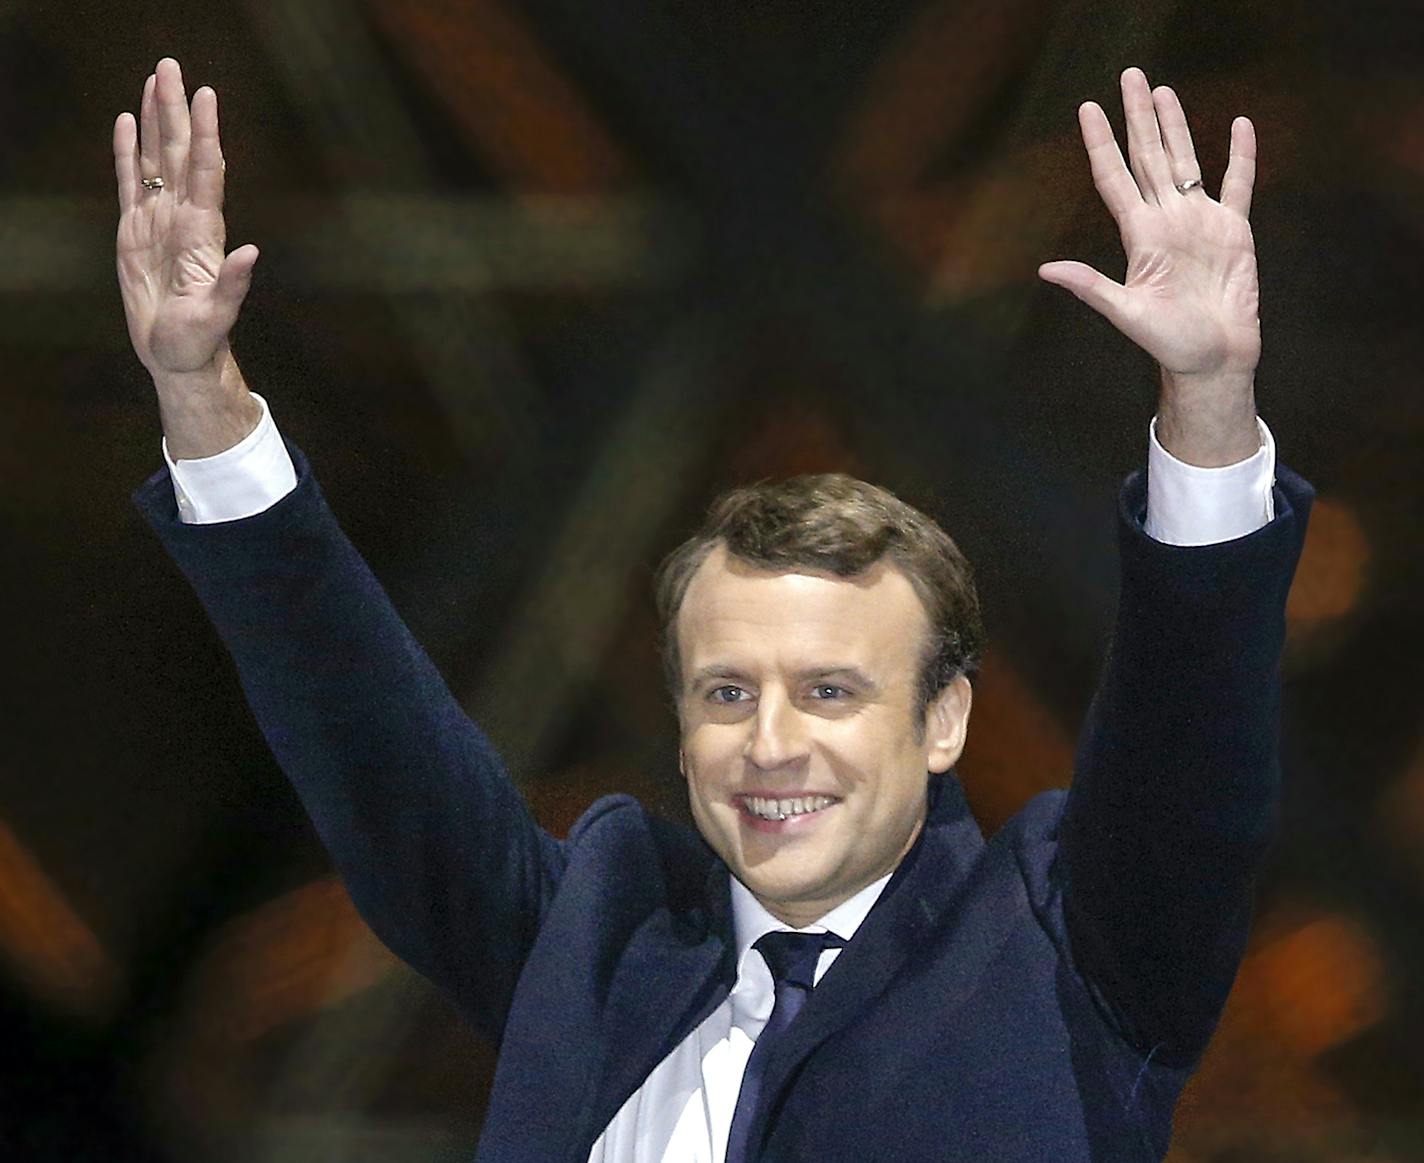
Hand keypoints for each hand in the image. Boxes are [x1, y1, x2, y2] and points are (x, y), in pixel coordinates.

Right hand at [114, 58, 257, 377]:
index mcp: (203, 232)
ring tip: (153, 80)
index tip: (206, 96)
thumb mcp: (218, 315)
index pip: (205, 170)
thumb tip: (252, 253)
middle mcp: (183, 216)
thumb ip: (234, 284)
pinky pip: (129, 182)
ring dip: (154, 119)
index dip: (205, 133)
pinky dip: (126, 150)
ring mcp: (158, 220)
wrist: (179, 355)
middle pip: (178, 152)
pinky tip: (125, 120)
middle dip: (175, 109)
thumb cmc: (200, 340)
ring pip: (155, 158)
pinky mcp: (134, 230)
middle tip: (170, 66)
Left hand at [1039, 68, 1261, 463]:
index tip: (1088, 108)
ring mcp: (1199, 222)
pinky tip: (1238, 126)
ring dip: (1175, 126)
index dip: (1101, 143)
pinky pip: (1238, 184)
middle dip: (1139, 117)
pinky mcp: (1234, 231)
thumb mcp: (1126, 314)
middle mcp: (1166, 221)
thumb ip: (1091, 287)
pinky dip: (1240, 156)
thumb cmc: (1170, 344)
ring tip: (1163, 92)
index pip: (1115, 177)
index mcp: (1139, 236)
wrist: (1215, 359)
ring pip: (1185, 161)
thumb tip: (1046, 270)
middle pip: (1149, 156)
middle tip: (1130, 75)